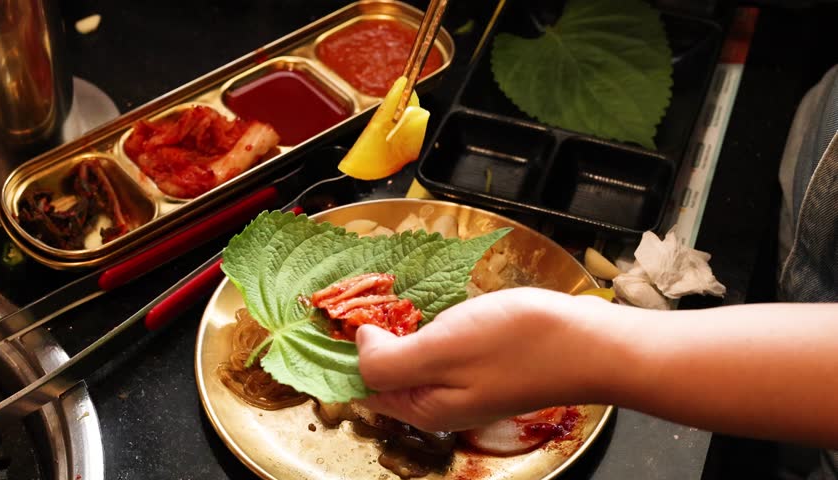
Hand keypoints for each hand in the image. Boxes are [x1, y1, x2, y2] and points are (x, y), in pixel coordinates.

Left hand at [355, 287, 625, 431]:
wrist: (589, 343)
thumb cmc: (517, 345)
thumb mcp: (441, 350)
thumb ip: (390, 358)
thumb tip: (359, 345)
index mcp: (423, 407)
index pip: (364, 386)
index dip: (343, 352)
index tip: (332, 314)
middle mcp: (440, 402)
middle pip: (387, 373)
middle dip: (368, 337)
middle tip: (358, 296)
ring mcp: (464, 384)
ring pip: (413, 357)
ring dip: (395, 329)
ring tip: (383, 295)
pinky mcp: (484, 363)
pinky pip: (440, 348)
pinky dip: (425, 326)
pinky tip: (425, 303)